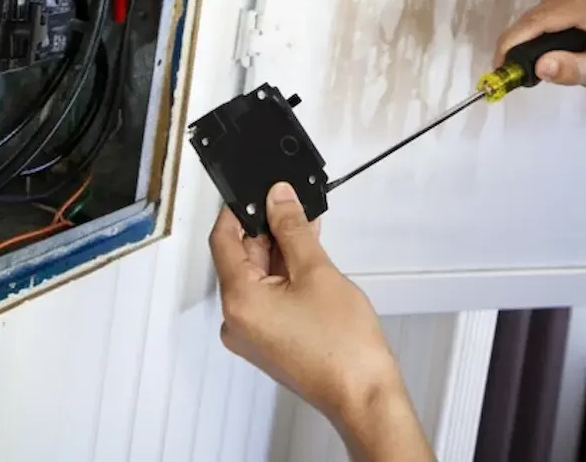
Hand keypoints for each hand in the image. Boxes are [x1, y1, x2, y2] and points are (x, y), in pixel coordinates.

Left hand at [210, 183, 429, 457]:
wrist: (363, 393)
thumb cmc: (343, 347)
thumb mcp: (316, 270)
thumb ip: (292, 228)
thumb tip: (277, 199)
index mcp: (239, 301)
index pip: (222, 240)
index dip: (239, 209)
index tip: (256, 190)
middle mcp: (236, 321)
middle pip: (241, 258)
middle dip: (268, 229)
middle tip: (292, 206)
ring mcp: (252, 334)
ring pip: (257, 277)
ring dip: (281, 251)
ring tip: (308, 231)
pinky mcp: (268, 341)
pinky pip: (268, 297)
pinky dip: (285, 276)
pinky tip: (308, 259)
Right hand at [492, 0, 585, 93]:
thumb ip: (572, 69)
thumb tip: (539, 66)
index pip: (539, 20)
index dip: (513, 41)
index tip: (498, 66)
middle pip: (533, 17)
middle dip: (517, 44)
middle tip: (511, 75)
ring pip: (534, 16)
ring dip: (525, 40)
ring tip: (525, 68)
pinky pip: (541, 14)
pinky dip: (534, 34)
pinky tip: (540, 53)